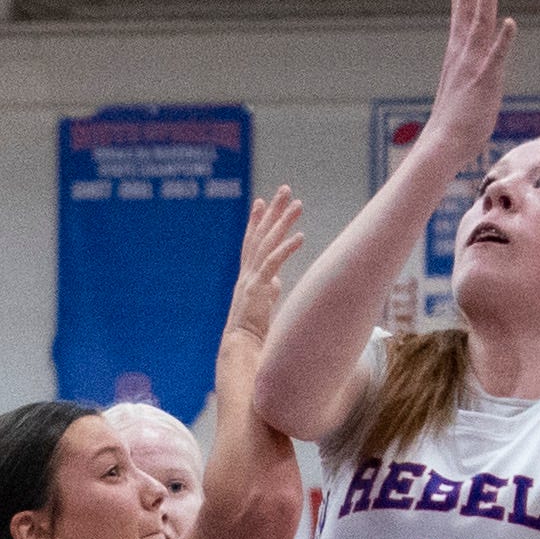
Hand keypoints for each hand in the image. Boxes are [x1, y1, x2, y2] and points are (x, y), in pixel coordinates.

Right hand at [220, 187, 304, 349]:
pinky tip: (300, 237)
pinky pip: (273, 264)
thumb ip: (267, 289)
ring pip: (267, 243)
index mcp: (247, 276)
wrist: (239, 348)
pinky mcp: (257, 290)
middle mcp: (247, 273)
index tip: (262, 202)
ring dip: (283, 222)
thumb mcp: (261, 305)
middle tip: (285, 190)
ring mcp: (251, 280)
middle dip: (273, 211)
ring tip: (297, 204)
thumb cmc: (251, 332)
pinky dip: (286, 249)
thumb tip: (276, 281)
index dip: (256, 221)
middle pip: (260, 235)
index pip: (251, 242)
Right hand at [418, 0, 513, 155]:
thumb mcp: (469, 84)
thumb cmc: (458, 120)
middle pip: (465, 1)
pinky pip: (494, 59)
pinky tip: (508, 22)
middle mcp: (463, 50)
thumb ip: (477, 63)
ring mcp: (473, 64)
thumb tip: (482, 57)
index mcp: (459, 49)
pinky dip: (501, 41)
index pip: (460, 4)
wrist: (444, 146)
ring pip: (479, 21)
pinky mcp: (484, 83)